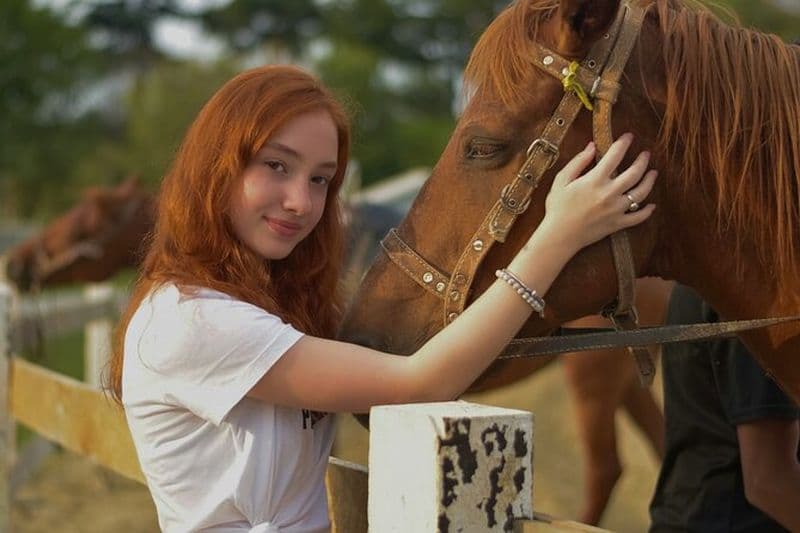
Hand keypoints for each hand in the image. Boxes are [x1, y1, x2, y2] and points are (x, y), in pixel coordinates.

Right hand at [539, 133, 656, 252]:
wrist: (559, 236)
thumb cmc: (557, 207)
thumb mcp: (561, 180)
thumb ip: (578, 162)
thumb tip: (592, 146)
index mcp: (595, 180)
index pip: (615, 156)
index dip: (624, 143)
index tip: (629, 136)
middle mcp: (609, 193)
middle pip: (634, 173)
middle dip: (643, 160)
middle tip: (646, 154)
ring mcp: (616, 210)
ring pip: (641, 193)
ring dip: (650, 181)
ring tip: (653, 173)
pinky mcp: (617, 224)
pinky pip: (638, 217)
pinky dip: (647, 211)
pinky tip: (652, 205)